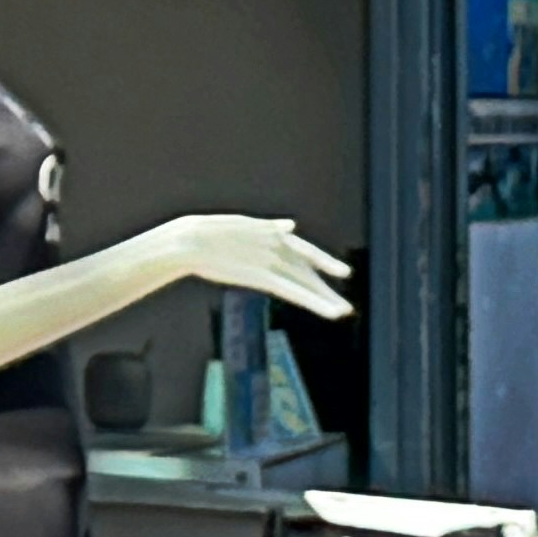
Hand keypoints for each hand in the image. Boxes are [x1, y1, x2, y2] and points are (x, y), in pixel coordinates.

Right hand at [141, 212, 355, 321]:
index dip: (324, 262)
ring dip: (325, 300)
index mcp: (274, 233)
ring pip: (305, 285)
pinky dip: (315, 303)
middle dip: (325, 289)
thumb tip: (291, 224)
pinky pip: (295, 292)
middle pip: (307, 272)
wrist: (193, 241)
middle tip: (344, 307)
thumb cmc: (210, 232)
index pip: (305, 251)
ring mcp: (273, 262)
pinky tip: (330, 312)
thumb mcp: (245, 225)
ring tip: (342, 311)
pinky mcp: (265, 276)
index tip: (343, 272)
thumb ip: (271, 228)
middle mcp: (279, 248)